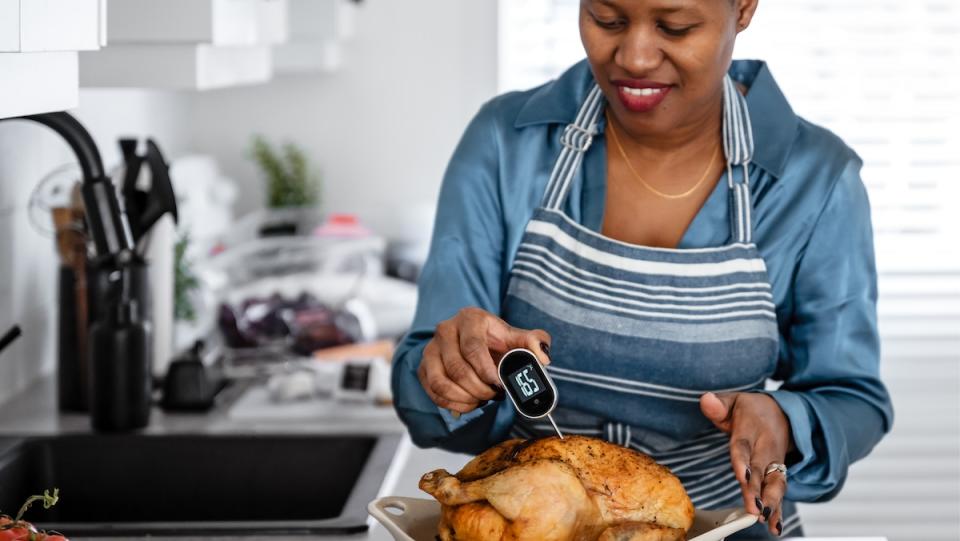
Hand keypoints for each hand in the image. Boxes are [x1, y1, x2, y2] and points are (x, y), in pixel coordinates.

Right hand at [418, 307, 550, 413]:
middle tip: (494, 395)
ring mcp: (431, 349)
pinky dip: (452, 404)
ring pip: (441, 383)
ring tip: (482, 399)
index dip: (486, 371)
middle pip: (457, 369)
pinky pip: (433, 392)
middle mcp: (445, 331)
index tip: (499, 386)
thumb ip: (533, 343)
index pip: (473, 348)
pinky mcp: (424, 367)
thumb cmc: (496, 340)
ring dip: (465, 398)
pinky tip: (469, 404)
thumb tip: (543, 357)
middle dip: (479, 389)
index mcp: (469, 319)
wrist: (474, 339)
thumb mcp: (516, 337)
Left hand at [700, 392, 792, 536]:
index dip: (743, 462)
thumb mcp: (733, 400)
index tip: (742, 477)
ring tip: (765, 519)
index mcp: (750, 430)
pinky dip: (779, 510)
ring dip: (771, 503)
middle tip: (754, 509)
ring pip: (774, 483)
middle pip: (759, 470)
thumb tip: (706, 400)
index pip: (743, 447)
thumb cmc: (750, 410)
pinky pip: (779, 492)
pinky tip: (775, 527)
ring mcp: (774, 461)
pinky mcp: (778, 473)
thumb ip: (718, 404)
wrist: (782, 412)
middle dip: (757, 491)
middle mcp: (764, 447)